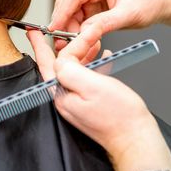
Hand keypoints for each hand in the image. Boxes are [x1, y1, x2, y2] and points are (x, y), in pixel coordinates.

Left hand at [27, 30, 170, 170]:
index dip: (42, 44)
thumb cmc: (119, 116)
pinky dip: (94, 64)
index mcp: (61, 93)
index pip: (48, 63)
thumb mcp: (93, 86)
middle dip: (69, 45)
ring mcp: (77, 101)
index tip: (35, 31)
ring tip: (93, 41)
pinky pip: (87, 77)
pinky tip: (103, 58)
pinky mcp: (88, 102)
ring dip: (84, 53)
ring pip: (75, 69)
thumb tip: (60, 60)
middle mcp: (65, 97)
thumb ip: (71, 71)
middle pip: (61, 64)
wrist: (135, 139)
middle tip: (69, 31)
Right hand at [50, 0, 170, 51]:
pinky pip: (80, 19)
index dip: (62, 13)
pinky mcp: (95, 7)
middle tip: (61, 42)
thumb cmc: (149, 1)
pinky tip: (81, 40)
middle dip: (63, 23)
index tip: (54, 28)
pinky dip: (78, 31)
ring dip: (69, 29)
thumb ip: (106, 22)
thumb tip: (83, 31)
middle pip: (69, 4)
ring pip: (72, 13)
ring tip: (71, 44)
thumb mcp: (129, 13)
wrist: (160, 3)